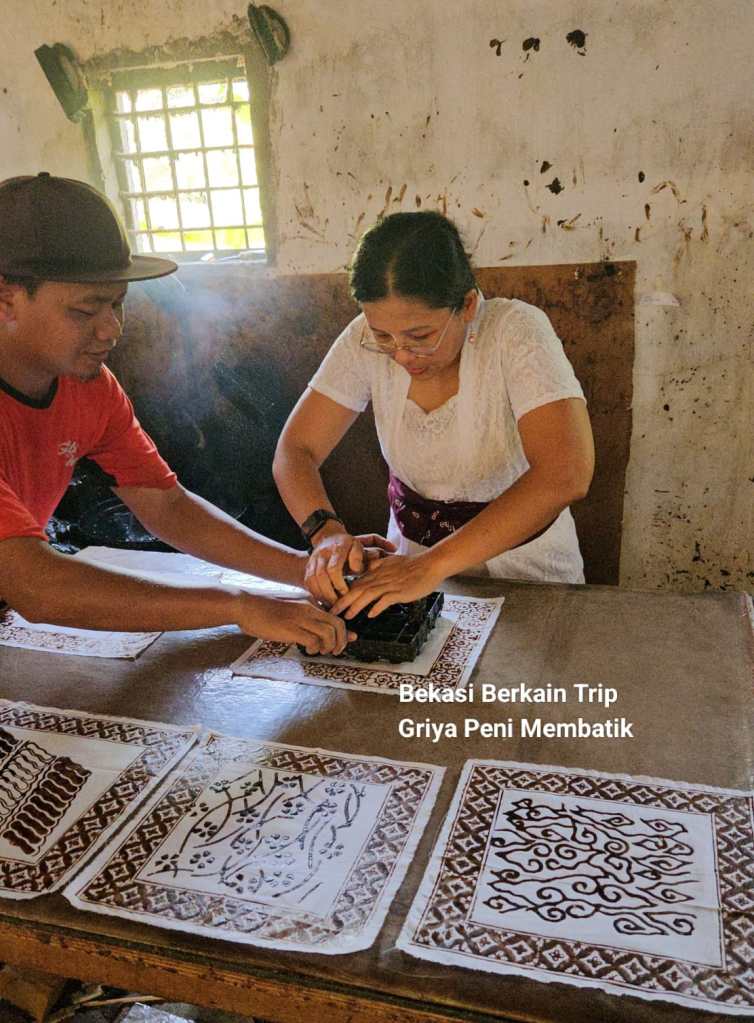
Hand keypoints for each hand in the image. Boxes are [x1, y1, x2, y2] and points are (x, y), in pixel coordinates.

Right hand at [235, 592, 353, 653]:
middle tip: (337, 650)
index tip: (350, 638)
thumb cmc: (264, 610)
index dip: (345, 630)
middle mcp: (308, 608)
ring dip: (330, 646)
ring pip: (329, 633)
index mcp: (309, 602)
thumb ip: (304, 617)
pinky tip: (309, 650)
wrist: (245, 605)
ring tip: (322, 651)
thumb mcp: (289, 609)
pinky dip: (315, 648)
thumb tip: (318, 632)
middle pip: (338, 624)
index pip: (335, 615)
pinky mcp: (291, 628)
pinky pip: (313, 641)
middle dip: (342, 640)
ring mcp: (300, 618)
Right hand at [305, 532, 394, 606]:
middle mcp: (323, 553)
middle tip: (339, 604)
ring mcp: (313, 560)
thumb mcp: (361, 543)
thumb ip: (376, 546)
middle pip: (321, 576)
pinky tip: (324, 601)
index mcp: (339, 547)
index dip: (340, 583)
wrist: (327, 538)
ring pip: (313, 580)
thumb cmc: (348, 545)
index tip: (347, 592)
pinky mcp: (308, 567)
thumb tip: (392, 549)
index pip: (335, 568)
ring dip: (322, 594)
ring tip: (332, 605)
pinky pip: (308, 583)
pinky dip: (316, 593)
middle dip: (330, 592)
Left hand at [330, 553, 443, 618]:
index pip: (355, 583)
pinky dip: (378, 607)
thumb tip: (367, 571)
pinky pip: (386, 599)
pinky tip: (371, 615)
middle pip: (357, 589)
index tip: (333, 603)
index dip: (342, 593)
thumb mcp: (390, 562)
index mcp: (376, 571)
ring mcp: (390, 584)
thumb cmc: (413, 565)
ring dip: (356, 606)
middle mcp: (380, 577)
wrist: (430, 564)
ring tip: (347, 616)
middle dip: (343, 601)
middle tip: (332, 613)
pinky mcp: (400, 591)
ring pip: (368, 594)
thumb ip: (378, 567)